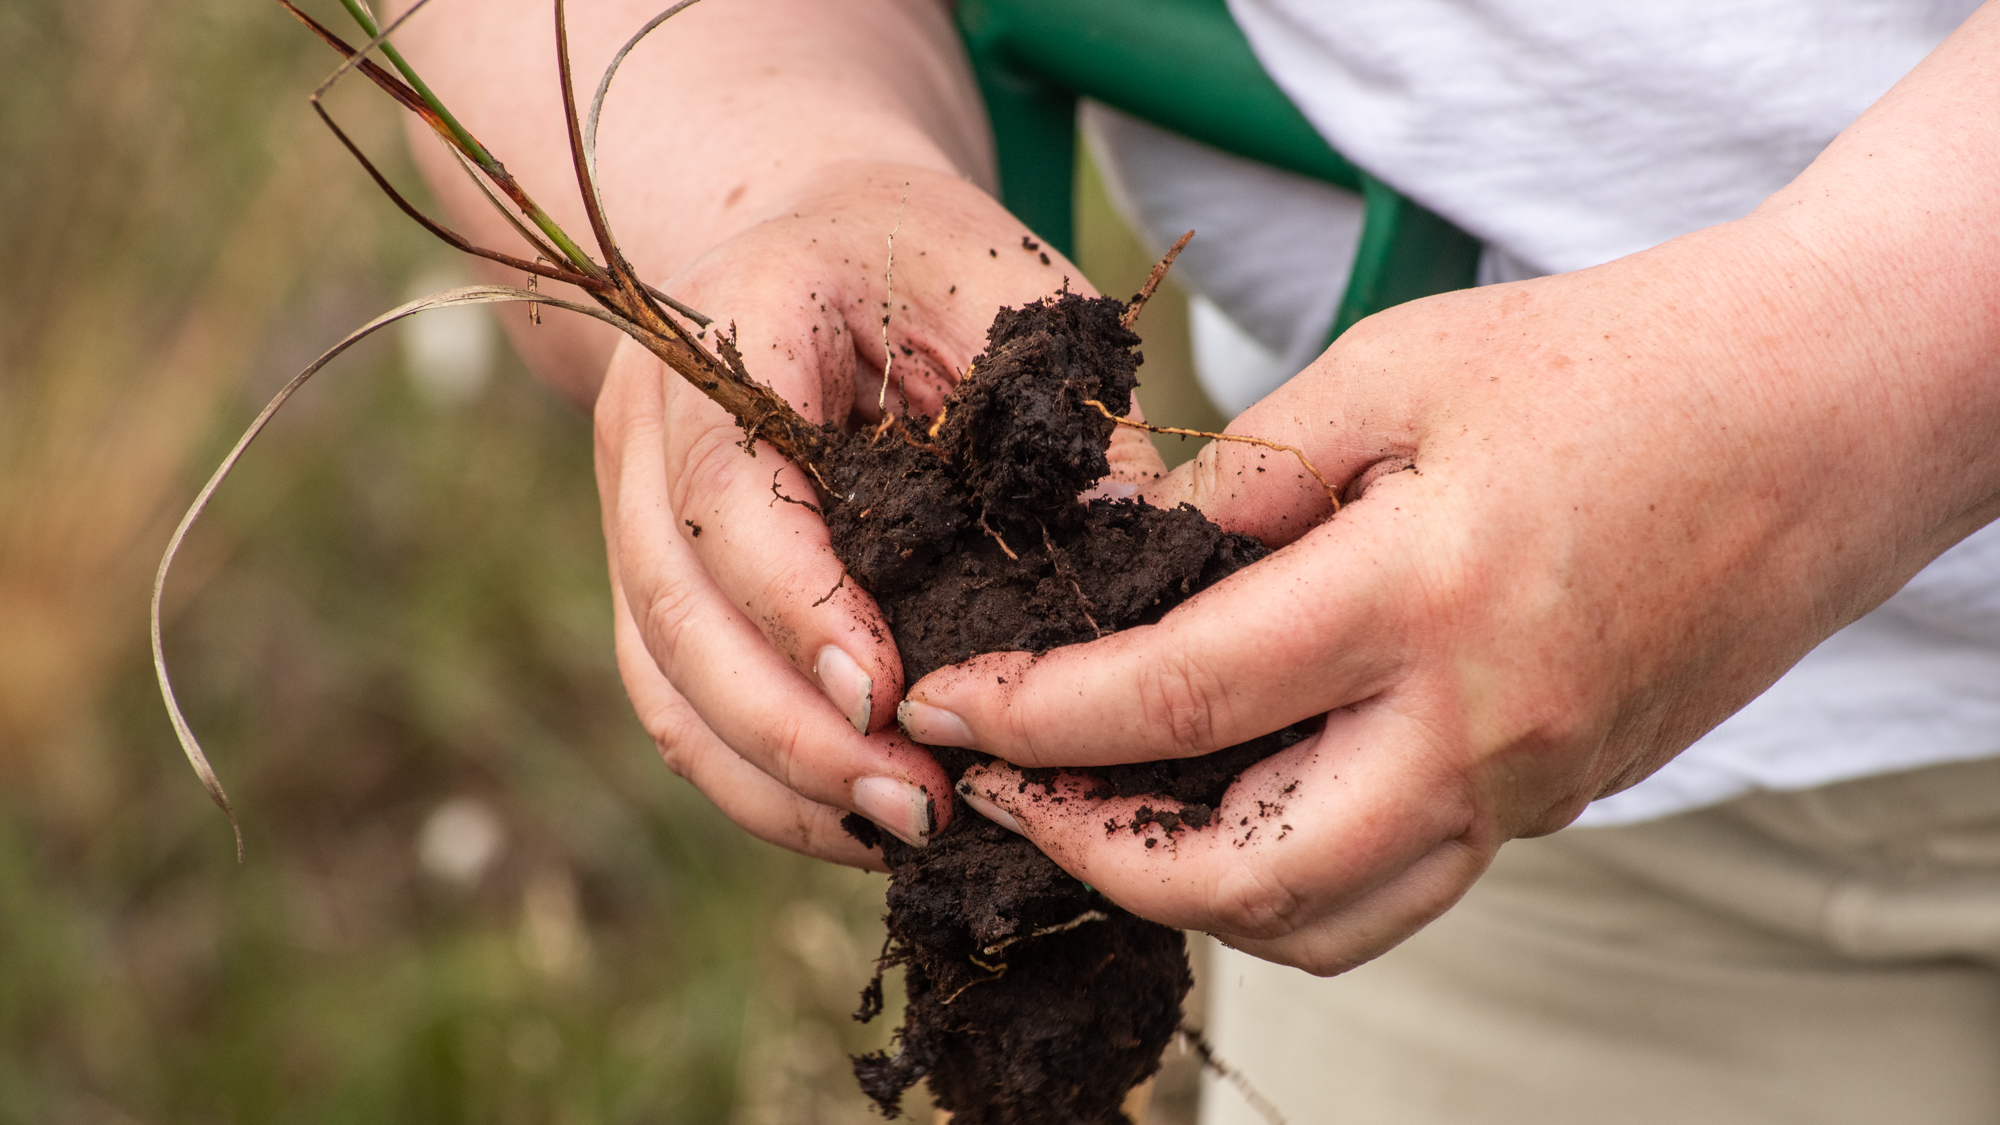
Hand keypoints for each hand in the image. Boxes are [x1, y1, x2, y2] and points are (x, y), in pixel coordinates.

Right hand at [596, 164, 1165, 864]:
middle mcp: (652, 425)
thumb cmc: (930, 265)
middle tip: (918, 805)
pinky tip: (856, 819)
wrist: (811, 238)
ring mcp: (636, 509)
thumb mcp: (1013, 297)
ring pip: (663, 677)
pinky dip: (756, 779)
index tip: (882, 693)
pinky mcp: (658, 582)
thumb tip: (1138, 562)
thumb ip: (1058, 416)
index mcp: (735, 324)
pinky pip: (677, 703)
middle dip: (791, 729)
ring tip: (902, 830)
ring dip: (772, 776)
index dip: (794, 600)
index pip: (727, 483)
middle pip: (677, 606)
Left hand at [900, 199, 1999, 969]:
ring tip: (1104, 813)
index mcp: (1416, 599)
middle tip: (1009, 793)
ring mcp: (1527, 786)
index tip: (947, 709)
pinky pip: (1402, 881)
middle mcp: (1473, 730)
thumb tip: (1128, 553)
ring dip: (1189, 892)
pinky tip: (1236, 800)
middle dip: (1090, 855)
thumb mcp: (1403, 371)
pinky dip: (1294, 873)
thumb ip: (1252, 471)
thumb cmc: (1612, 364)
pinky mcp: (1563, 800)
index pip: (1171, 698)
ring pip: (1325, 920)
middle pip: (1238, 878)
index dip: (1032, 716)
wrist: (1820, 417)